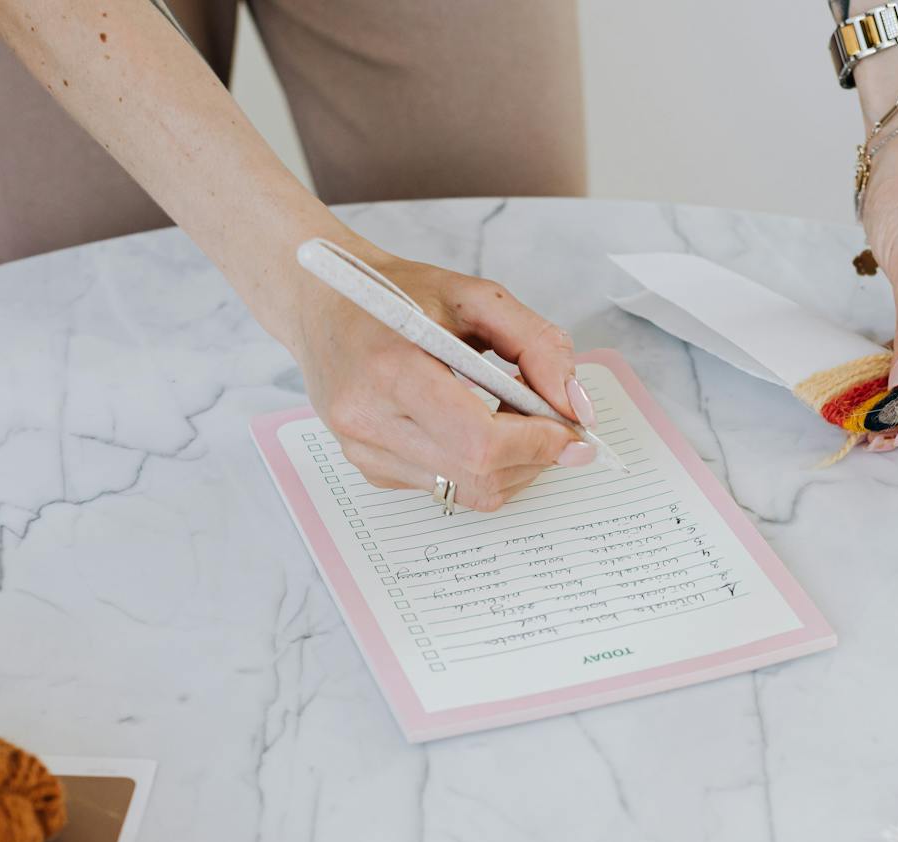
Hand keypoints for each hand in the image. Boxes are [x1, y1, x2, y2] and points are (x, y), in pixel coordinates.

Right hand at [285, 252, 594, 510]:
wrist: (323, 303)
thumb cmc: (398, 294)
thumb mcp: (475, 297)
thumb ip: (538, 344)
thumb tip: (575, 407)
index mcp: (391, 369)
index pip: (481, 441)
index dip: (539, 444)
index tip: (573, 431)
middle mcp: (369, 420)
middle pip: (480, 476)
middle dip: (534, 458)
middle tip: (552, 424)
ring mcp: (364, 451)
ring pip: (467, 492)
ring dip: (510, 465)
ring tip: (511, 418)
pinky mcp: (368, 468)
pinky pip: (445, 486)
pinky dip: (477, 465)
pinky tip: (474, 426)